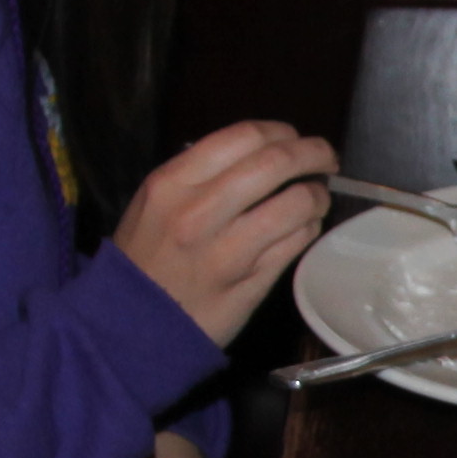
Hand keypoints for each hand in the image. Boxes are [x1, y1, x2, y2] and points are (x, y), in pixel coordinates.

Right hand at [109, 122, 333, 343]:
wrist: (132, 325)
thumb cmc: (144, 259)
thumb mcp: (153, 203)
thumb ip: (197, 174)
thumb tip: (256, 153)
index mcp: (173, 182)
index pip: (243, 137)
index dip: (280, 132)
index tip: (292, 138)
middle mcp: (200, 211)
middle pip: (276, 163)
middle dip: (312, 153)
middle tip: (324, 157)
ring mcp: (228, 250)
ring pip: (296, 204)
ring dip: (316, 195)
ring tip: (317, 197)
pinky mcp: (251, 284)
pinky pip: (296, 243)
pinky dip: (309, 228)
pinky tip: (305, 227)